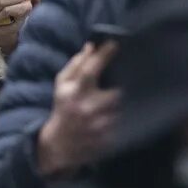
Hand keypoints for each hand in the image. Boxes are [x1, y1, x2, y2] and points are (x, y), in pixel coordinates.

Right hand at [35, 40, 118, 177]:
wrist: (60, 142)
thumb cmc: (63, 107)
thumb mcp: (61, 85)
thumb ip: (75, 65)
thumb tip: (91, 47)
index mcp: (75, 92)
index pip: (91, 69)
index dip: (105, 55)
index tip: (115, 44)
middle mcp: (86, 108)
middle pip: (115, 93)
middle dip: (120, 88)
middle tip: (127, 82)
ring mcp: (97, 125)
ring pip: (121, 109)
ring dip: (122, 105)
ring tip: (124, 100)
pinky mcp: (107, 139)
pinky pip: (122, 124)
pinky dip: (122, 118)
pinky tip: (121, 115)